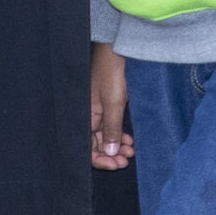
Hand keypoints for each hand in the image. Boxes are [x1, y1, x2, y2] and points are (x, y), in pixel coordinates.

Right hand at [88, 43, 132, 168]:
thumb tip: (110, 152)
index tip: (116, 164)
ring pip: (104, 137)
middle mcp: (88, 116)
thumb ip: (111, 129)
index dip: (100, 160)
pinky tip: (128, 140)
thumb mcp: (112, 103)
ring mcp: (97, 111)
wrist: (114, 50)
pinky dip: (119, 135)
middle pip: (95, 145)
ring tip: (130, 151)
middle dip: (111, 155)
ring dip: (117, 146)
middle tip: (126, 160)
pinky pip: (110, 127)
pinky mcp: (106, 105)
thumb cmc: (110, 73)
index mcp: (84, 117)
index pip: (86, 148)